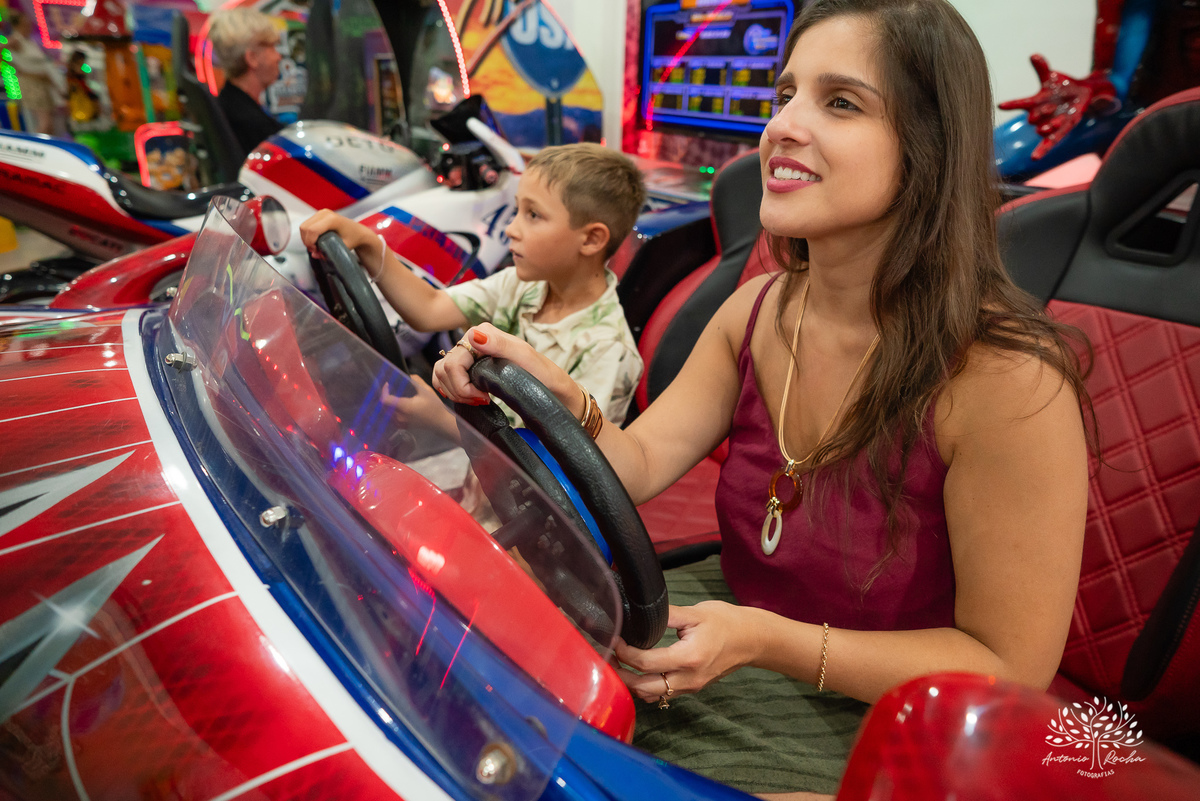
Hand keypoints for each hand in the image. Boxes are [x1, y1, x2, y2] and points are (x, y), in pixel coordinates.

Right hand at [299, 208, 380, 263]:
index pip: (312, 230)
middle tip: (315, 250)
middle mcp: (325, 213)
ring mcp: (321, 213)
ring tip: (316, 246)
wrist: (358, 232)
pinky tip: (316, 240)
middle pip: (305, 228)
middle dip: (307, 241)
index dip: (310, 242)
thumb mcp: (342, 248)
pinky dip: (308, 234)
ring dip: (306, 238)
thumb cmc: (353, 238)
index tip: (315, 250)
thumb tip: (315, 255)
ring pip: (304, 226)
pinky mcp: (319, 215)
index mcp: (332, 219)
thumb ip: (328, 252)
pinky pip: (307, 225)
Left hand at [381, 376, 454, 430]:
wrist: (440, 422)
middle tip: (390, 389)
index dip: (384, 391)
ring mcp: (401, 423)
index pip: (385, 400)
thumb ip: (416, 380)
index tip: (388, 385)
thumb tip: (408, 375)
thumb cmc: (434, 406)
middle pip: (384, 406)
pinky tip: (395, 407)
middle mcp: (400, 416)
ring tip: (392, 396)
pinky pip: (391, 419)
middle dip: (385, 396)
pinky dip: (390, 412)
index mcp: (405, 407)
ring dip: (387, 404)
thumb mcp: (426, 390)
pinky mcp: (403, 427)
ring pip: (386, 413)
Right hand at [431, 323, 579, 411]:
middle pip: (444, 369)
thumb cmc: (541, 374)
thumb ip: (500, 344)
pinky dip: (452, 391)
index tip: (483, 397)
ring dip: (454, 392)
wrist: (551, 389)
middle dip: (458, 391)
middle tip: (481, 401)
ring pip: (441, 374)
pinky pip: (445, 379)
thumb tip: (474, 336)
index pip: (453, 362)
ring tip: (477, 400)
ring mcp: (470, 355)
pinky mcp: (469, 368)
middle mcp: (472, 341)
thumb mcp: (524, 357)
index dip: (462, 385)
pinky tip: (469, 398)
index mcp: (482, 333)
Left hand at [614, 602, 759, 702]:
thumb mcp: (696, 613)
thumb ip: (666, 615)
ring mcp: (691, 686)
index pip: (646, 662)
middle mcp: (688, 678)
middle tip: (607, 658)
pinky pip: (663, 694)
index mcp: (688, 657)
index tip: (614, 639)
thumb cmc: (727, 623)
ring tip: (618, 665)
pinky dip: (646, 687)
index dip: (625, 652)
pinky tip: (638, 672)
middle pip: (644, 687)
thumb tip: (638, 612)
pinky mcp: (692, 687)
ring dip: (632, 683)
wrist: (752, 640)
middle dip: (621, 674)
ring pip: (652, 694)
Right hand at [997, 55, 1117, 160]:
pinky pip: (1049, 143)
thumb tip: (1033, 55)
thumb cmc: (1061, 86)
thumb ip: (1042, 68)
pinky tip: (1034, 158)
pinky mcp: (1060, 132)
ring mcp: (1049, 124)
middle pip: (1034, 117)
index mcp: (1036, 102)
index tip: (1000, 105)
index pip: (1021, 104)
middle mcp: (1040, 115)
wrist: (1080, 95)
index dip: (1012, 105)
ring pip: (1044, 128)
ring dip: (1048, 126)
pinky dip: (1041, 150)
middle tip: (1049, 106)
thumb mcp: (1052, 77)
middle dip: (1040, 113)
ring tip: (1053, 123)